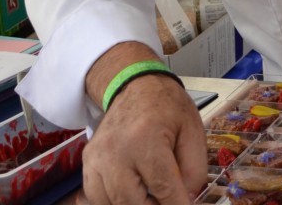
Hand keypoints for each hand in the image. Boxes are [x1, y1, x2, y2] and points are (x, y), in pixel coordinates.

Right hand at [82, 75, 206, 203]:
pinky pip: (97, 197)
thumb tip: (186, 200)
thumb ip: (194, 169)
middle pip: (131, 201)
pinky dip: (116, 202)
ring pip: (112, 204)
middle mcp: (116, 151)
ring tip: (154, 198)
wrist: (136, 88)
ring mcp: (96, 159)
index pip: (162, 186)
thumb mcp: (193, 132)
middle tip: (169, 202)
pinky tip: (135, 195)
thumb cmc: (168, 109)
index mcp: (146, 138)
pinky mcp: (87, 164)